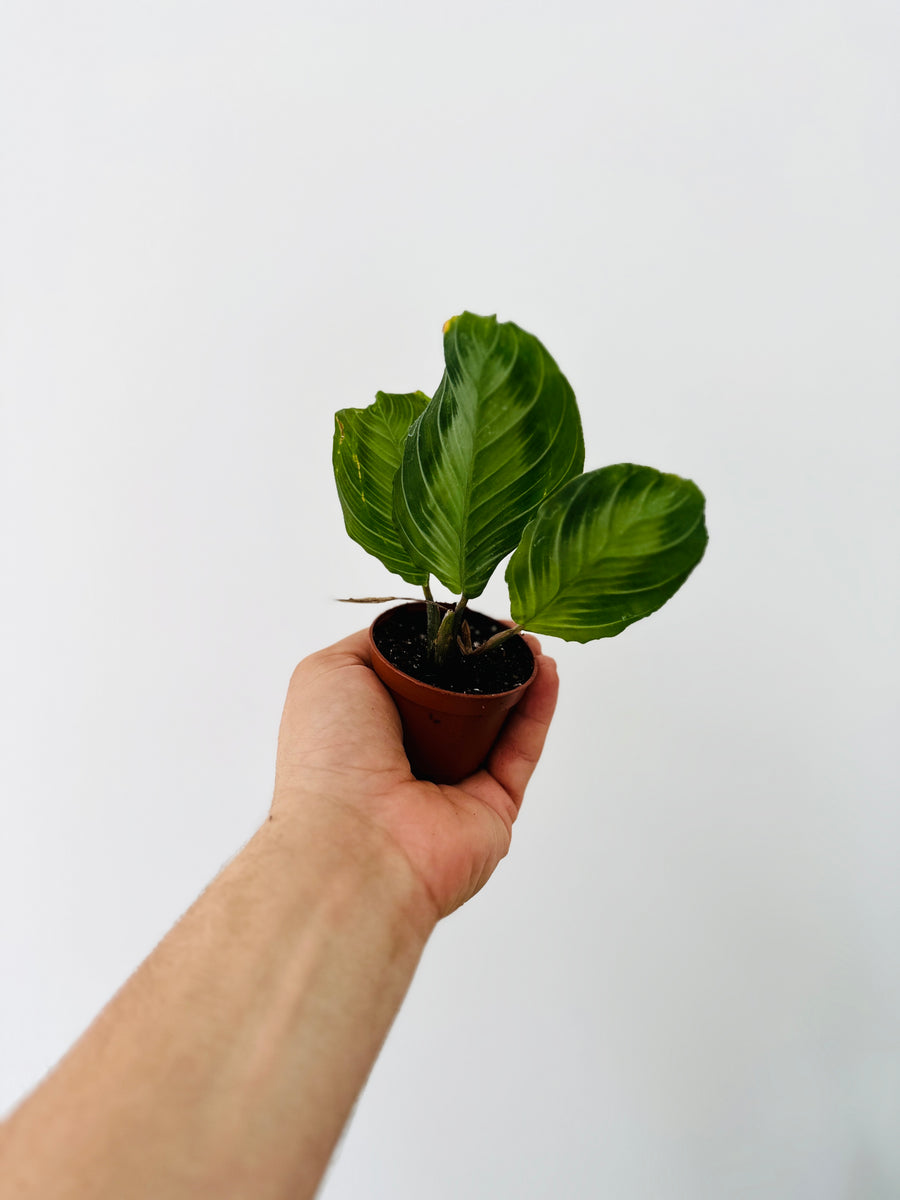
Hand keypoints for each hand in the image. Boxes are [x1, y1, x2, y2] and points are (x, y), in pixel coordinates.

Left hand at [271, 626, 558, 920]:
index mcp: (368, 730)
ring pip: (499, 723)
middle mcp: (411, 758)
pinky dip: (538, 710)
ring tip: (532, 644)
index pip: (415, 680)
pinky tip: (546, 673)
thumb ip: (371, 645)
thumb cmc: (329, 758)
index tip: (465, 621)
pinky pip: (522, 751)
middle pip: (462, 699)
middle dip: (485, 662)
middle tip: (505, 630)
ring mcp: (455, 784)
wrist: (357, 839)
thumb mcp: (328, 673)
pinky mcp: (495, 806)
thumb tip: (410, 632)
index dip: (442, 647)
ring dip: (519, 680)